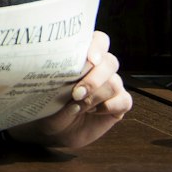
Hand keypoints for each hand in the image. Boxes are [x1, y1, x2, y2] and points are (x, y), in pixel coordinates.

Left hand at [7, 30, 131, 149]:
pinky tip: (93, 112)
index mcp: (83, 56)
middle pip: (110, 62)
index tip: (90, 60)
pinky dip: (108, 107)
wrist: (55, 130)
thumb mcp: (48, 92)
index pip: (99, 40)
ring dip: (95, 96)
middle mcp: (101, 67)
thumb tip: (68, 80)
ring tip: (78, 106)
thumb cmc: (50, 106)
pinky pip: (124, 100)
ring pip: (114, 83)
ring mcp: (112, 85)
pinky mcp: (119, 103)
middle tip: (76, 93)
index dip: (97, 47)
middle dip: (94, 79)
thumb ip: (60, 82)